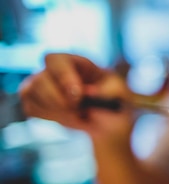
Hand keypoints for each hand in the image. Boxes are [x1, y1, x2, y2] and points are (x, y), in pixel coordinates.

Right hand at [19, 53, 133, 142]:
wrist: (110, 123)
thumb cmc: (116, 102)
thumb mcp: (123, 93)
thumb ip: (110, 89)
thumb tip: (88, 91)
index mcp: (75, 62)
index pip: (56, 60)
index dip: (64, 77)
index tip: (78, 96)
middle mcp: (54, 70)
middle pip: (40, 80)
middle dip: (59, 101)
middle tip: (80, 112)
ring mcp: (41, 84)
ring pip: (32, 94)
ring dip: (57, 112)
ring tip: (80, 116)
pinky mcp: (34, 100)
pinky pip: (31, 108)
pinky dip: (50, 117)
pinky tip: (68, 118)